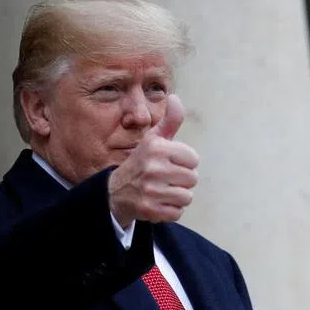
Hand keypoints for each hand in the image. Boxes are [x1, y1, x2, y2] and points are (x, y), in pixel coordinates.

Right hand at [108, 94, 198, 226]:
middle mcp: (153, 167)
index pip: (194, 159)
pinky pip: (178, 213)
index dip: (185, 163)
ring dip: (178, 196)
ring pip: (187, 197)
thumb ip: (169, 121)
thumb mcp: (153, 139)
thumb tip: (174, 97)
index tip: (170, 163)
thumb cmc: (142, 162)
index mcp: (156, 148)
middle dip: (182, 180)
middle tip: (165, 179)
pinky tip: (158, 202)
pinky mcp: (150, 209)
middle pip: (193, 179)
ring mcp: (150, 190)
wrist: (116, 192)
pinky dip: (171, 210)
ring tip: (162, 190)